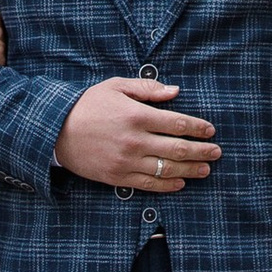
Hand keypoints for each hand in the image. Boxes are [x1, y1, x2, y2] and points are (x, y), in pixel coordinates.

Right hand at [56, 75, 220, 190]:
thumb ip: (147, 88)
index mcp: (136, 115)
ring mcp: (126, 161)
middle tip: (217, 153)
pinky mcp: (117, 177)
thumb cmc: (87, 105)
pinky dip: (168, 185)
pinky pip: (149, 184)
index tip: (211, 131)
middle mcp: (134, 140)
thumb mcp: (116, 86)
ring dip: (190, 170)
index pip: (176, 123)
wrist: (55, 130)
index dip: (197, 127)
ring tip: (205, 170)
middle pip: (178, 148)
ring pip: (167, 169)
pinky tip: (181, 183)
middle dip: (201, 151)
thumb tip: (176, 91)